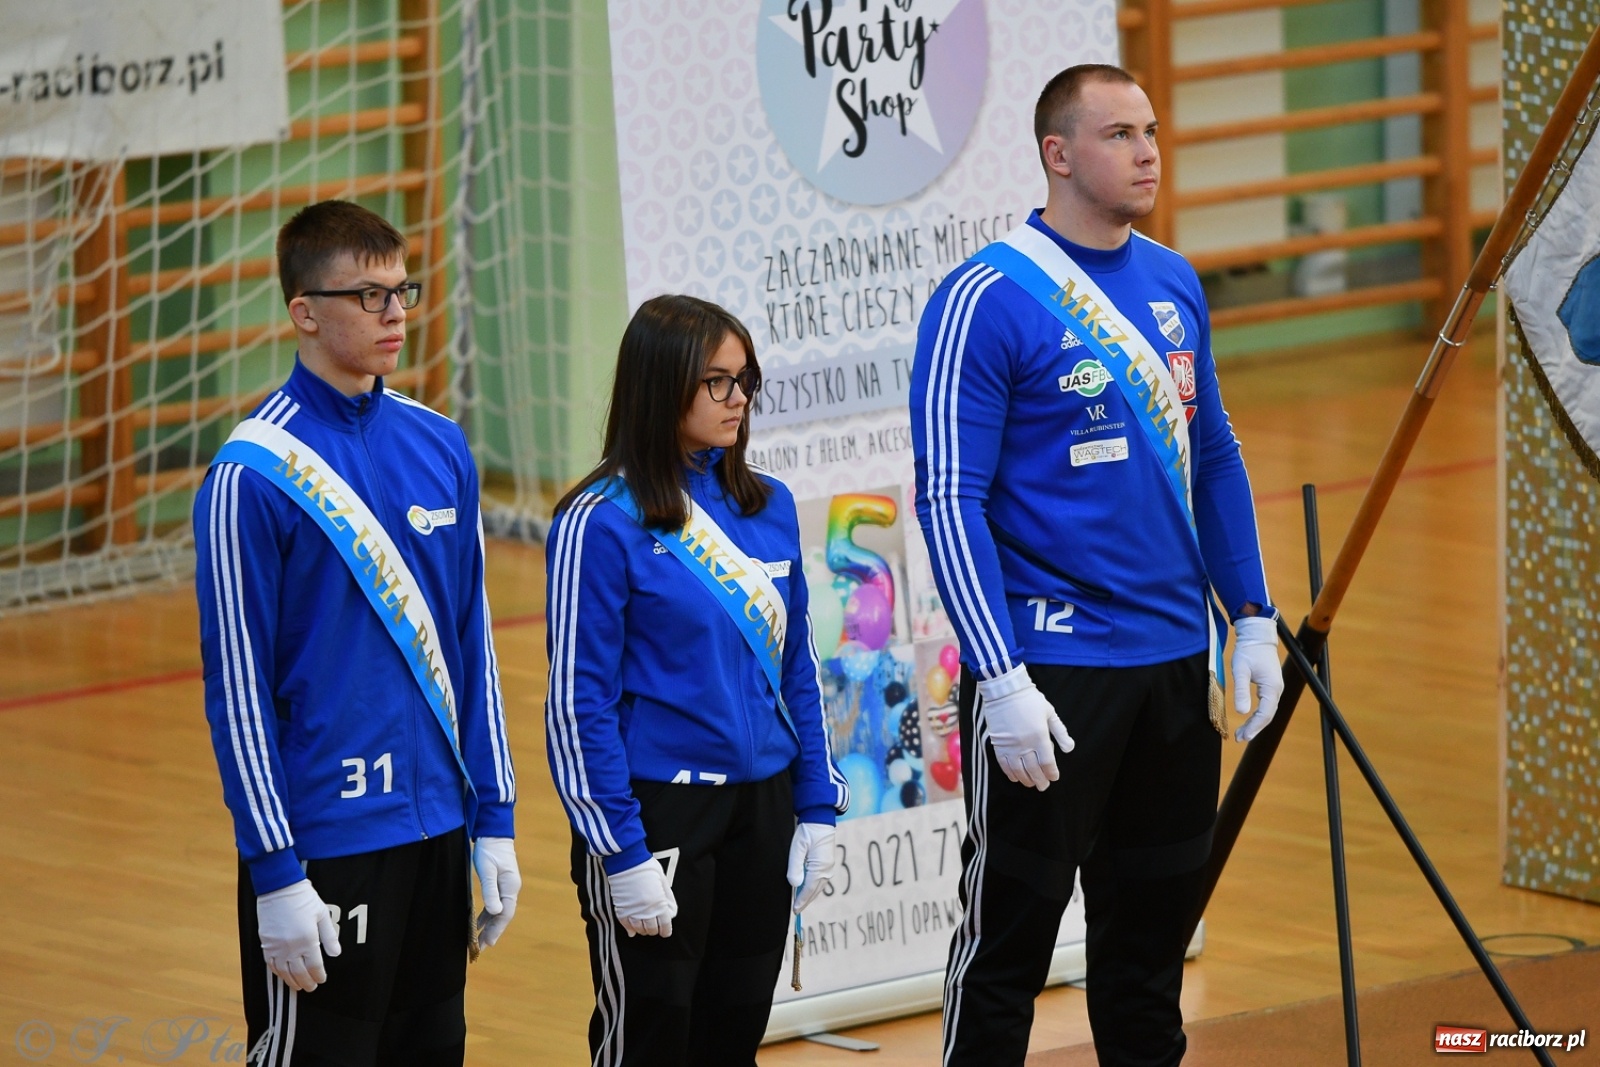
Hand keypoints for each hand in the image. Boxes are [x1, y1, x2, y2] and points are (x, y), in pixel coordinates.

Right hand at [256, 879, 340, 992]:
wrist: (279, 887)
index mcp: (307, 940)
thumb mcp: (322, 915)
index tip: (322, 979)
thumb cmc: (303, 898)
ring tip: (298, 986)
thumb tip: (336, 953)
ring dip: (291, 981)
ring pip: (284, 972)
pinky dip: (277, 972)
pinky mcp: (265, 943)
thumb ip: (329, 936)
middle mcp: (291, 947)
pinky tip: (282, 974)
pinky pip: (271, 964)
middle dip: (306, 982)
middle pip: (299, 973)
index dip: (319, 975)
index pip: (314, 966)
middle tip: (311, 987)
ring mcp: (276, 947)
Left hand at [473, 837, 520, 948]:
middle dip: (493, 931)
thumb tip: (496, 912)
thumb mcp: (488, 870)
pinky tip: (477, 923)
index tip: (488, 943)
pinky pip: (494, 904)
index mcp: (511, 887)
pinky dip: (486, 916)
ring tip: (478, 940)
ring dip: (489, 926)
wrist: (493, 833)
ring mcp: (506, 887)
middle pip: (503, 915)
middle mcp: (511, 889)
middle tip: (481, 948)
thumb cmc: (489, 850)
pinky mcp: (499, 884)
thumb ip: (490, 891)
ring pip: (498, 912)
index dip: (497, 929)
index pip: (506, 913)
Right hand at [607, 858, 676, 937]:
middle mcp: (645, 910)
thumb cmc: (646, 866)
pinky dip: (630, 929)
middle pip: (651, 929)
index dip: (666, 930)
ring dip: (643, 930)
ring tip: (645, 928)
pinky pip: (625, 924)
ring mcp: (632, 910)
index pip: (664, 924)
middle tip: (656, 927)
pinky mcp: (620, 908)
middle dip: (655, 930)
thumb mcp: (663, 880)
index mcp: (658, 902)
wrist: (626, 860)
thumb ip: (667, 897)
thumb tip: (670, 910)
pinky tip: (632, 930)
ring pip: (639, 929)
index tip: (666, 932)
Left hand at [786, 823, 835, 912]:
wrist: (820, 819)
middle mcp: (826, 869)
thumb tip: (795, 885)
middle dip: (805, 901)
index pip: (808, 889)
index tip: (794, 910)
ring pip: (818, 887)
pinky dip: (814, 887)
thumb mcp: (797, 848)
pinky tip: (807, 889)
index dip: (801, 901)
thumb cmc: (807, 832)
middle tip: (796, 910)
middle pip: (815, 891)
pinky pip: (821, 880)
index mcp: (819, 867)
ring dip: (810, 895)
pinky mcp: (828, 863)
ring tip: (800, 902)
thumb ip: (795, 867)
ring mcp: (829, 867)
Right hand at [977, 665, 1074, 790]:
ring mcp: (1010, 746)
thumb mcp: (1050, 713)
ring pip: (1019, 770)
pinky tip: (1015, 777)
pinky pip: (1004, 764)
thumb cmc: (1030, 699)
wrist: (1004, 690)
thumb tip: (1069, 748)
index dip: (1052, 773)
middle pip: (1034, 770)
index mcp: (1039, 736)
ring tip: (1031, 784)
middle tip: (1043, 786)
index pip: (1047, 762)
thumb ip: (1060, 732)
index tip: (1054, 777)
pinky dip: (1010, 773)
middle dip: (1040, 780)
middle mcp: (1024, 744)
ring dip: (1026, 779)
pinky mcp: (998, 744)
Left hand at [1232, 615, 1282, 742]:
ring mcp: (1275, 688)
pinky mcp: (1270, 686)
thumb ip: (1241, 690)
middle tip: (1239, 738)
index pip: (1265, 714)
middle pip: (1267, 715)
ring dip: (1256, 723)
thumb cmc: (1248, 651)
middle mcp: (1277, 690)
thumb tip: (1241, 712)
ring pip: (1267, 711)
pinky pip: (1266, 705)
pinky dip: (1257, 715)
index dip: (1254, 727)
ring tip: (1242, 733)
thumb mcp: (1240, 670)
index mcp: (1272, 687)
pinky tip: (1248, 719)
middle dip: (1254, 728)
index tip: (1243, 736)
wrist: (1257, 636)